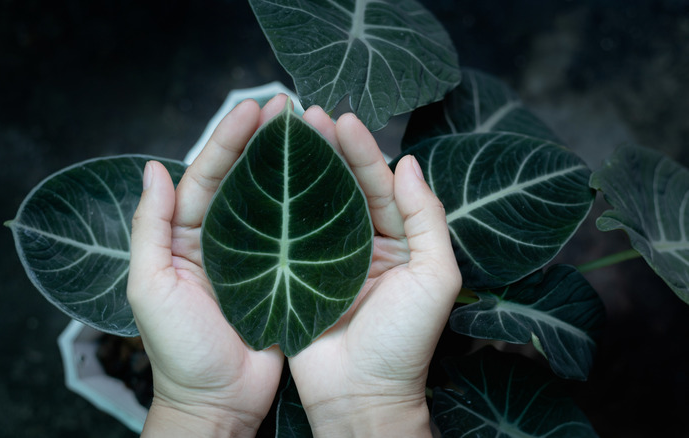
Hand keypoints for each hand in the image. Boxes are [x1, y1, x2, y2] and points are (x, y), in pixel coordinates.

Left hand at [127, 96, 291, 436]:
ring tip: (310, 131)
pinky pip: (293, 234)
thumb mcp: (151, 287)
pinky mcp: (280, 276)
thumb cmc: (178, 349)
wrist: (217, 402)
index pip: (205, 176)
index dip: (228, 140)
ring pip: (269, 201)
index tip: (252, 109)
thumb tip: (152, 169)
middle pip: (240, 179)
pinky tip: (326, 182)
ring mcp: (251, 257)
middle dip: (260, 141)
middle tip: (287, 106)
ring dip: (286, 166)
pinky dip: (307, 207)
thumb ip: (149, 228)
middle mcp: (217, 239)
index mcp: (183, 236)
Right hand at [287, 109, 462, 436]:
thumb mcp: (435, 277)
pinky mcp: (297, 277)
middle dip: (328, 149)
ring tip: (283, 134)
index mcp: (399, 241)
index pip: (380, 184)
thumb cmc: (405, 342)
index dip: (362, 150)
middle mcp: (364, 244)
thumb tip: (410, 164)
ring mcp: (328, 260)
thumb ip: (429, 219)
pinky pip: (288, 235)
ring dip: (301, 170)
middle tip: (305, 113)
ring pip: (314, 205)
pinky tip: (261, 179)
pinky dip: (277, 207)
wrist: (360, 396)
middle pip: (344, 187)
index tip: (341, 118)